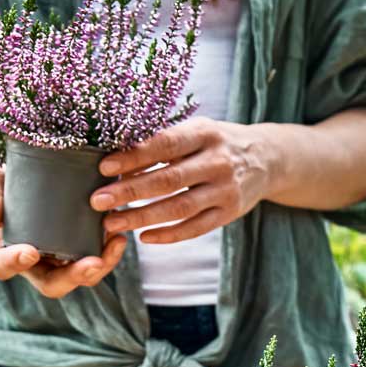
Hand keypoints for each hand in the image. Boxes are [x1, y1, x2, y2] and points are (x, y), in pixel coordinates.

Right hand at [0, 171, 125, 298]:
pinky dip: (109, 252)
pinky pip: (97, 261)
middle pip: (52, 284)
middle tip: (93, 263)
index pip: (3, 266)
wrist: (20, 185)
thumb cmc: (0, 189)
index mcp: (3, 251)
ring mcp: (58, 262)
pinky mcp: (78, 252)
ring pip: (81, 277)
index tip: (30, 252)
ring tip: (116, 242)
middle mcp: (33, 264)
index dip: (15, 263)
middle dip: (74, 277)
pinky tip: (120, 236)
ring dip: (101, 266)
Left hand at [94, 117, 275, 243]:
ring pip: (179, 207)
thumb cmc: (219, 142)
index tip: (104, 166)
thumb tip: (118, 157)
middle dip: (129, 191)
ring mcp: (225, 190)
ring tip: (112, 223)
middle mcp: (218, 162)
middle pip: (168, 180)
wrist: (267, 160)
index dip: (134, 156)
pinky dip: (169, 234)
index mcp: (206, 134)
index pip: (165, 145)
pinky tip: (144, 237)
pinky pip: (196, 228)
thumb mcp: (198, 129)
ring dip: (142, 217)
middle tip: (98, 201)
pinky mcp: (229, 213)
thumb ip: (166, 140)